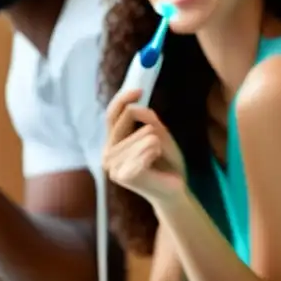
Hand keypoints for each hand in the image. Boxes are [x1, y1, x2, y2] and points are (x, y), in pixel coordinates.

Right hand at [103, 89, 187, 206]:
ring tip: (156, 158)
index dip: (123, 99)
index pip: (111, 115)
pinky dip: (157, 151)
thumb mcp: (160, 134)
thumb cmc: (165, 162)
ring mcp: (113, 167)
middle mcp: (108, 154)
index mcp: (112, 143)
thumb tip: (135, 107)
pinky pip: (148, 148)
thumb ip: (147, 119)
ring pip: (144, 134)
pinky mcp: (125, 175)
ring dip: (157, 143)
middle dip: (151, 129)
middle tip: (158, 147)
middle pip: (128, 120)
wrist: (173, 189)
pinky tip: (156, 164)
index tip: (140, 90)